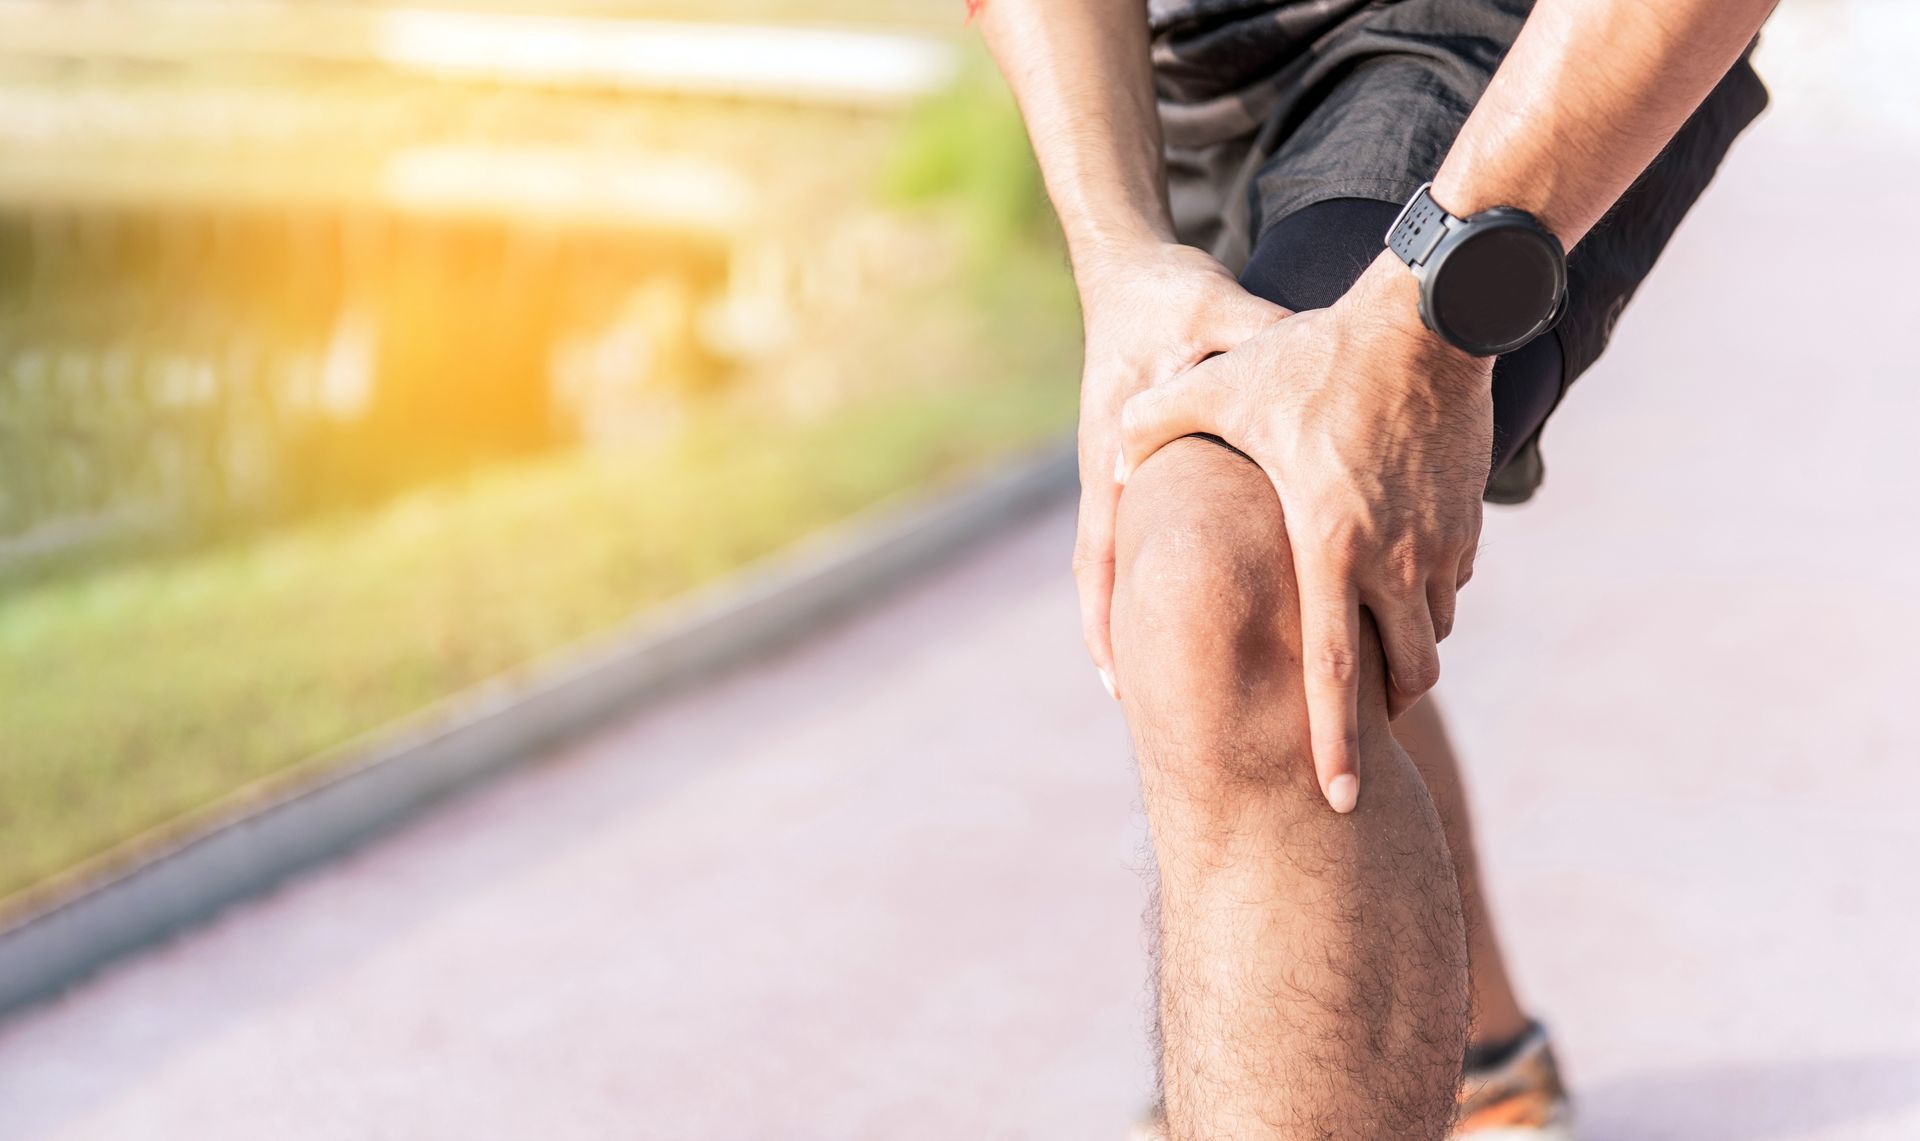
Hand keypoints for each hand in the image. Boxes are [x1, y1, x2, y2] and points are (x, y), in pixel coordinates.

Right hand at [1071, 240, 1288, 696]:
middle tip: (1150, 709)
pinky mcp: (1151, 471)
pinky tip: (1217, 612)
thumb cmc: (1170, 299)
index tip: (1120, 682)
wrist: (1133, 272)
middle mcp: (1117, 478)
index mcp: (1119, 455)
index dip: (1108, 619)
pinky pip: (1158, 536)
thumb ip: (1257, 347)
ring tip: (1182, 683)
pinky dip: (1170, 579)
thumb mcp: (1218, 318)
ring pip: (1133, 564)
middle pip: (1111, 578)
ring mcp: (1130, 478)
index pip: (1101, 554)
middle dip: (1126, 640)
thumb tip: (1302, 365)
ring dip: (1148, 617)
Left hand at [1116, 252, 1493, 812]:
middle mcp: (1395, 559)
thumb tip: (1105, 454)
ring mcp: (1442, 543)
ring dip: (1404, 652)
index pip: (1334, 672)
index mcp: (1331, 547)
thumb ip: (1154, 424)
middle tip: (1355, 723)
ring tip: (1368, 649)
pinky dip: (1425, 599)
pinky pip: (1450, 586)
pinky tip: (1393, 575)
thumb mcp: (1221, 386)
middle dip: (1379, 708)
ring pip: (1432, 633)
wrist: (1431, 317)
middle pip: (1403, 674)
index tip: (1339, 798)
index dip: (1333, 744)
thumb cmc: (1318, 356)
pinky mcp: (1470, 522)